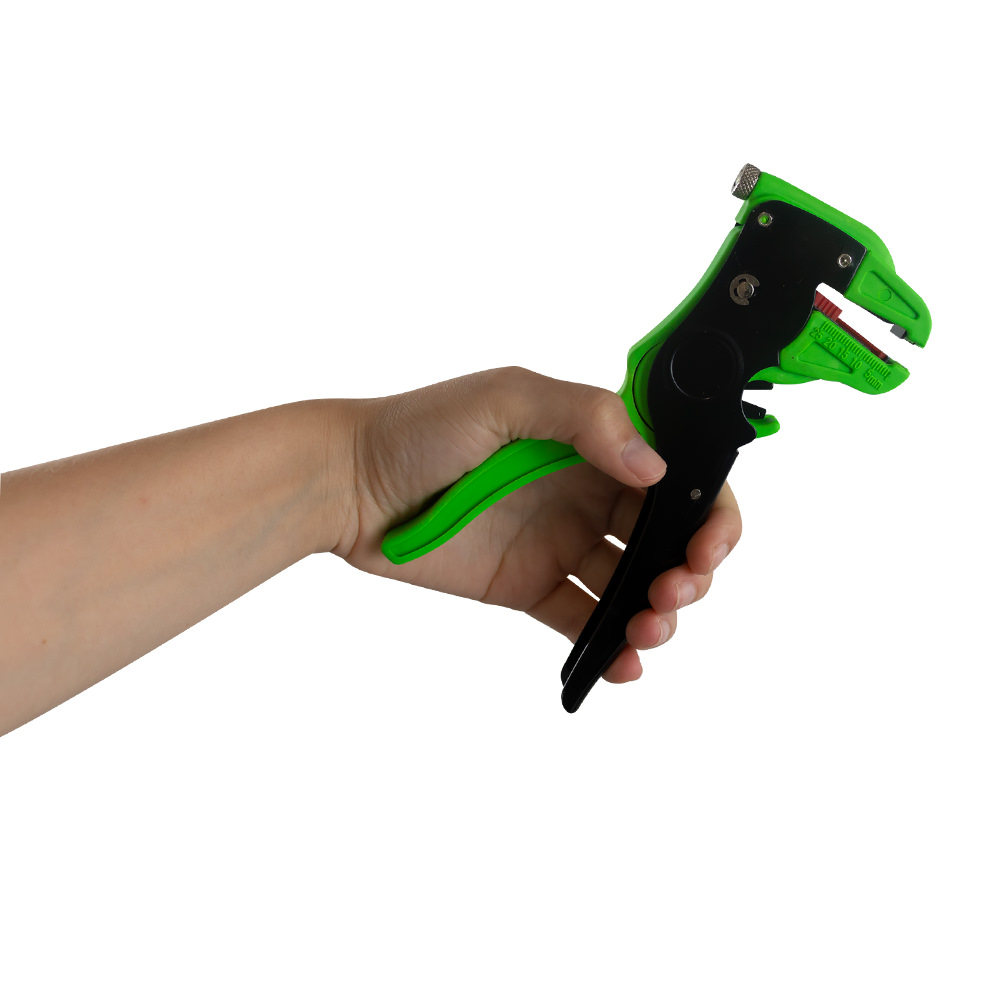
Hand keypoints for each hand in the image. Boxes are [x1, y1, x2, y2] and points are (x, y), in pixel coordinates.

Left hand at [334, 368, 741, 684]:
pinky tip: (621, 665)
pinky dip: (610, 648)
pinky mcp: (528, 586)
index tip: (709, 543)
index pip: (677, 475)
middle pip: (667, 538)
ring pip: (633, 586)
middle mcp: (586, 494)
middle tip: (674, 590)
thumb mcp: (505, 399)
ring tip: (643, 631)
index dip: (709, 511)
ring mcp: (559, 544)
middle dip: (690, 570)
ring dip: (657, 613)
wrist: (350, 485)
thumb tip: (655, 468)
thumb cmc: (419, 427)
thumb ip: (585, 418)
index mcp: (593, 444)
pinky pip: (582, 621)